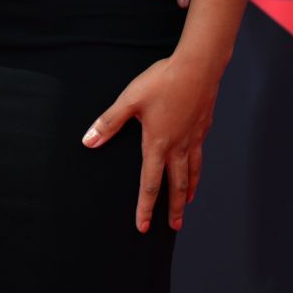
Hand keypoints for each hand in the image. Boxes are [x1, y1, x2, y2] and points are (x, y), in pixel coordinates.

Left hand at [82, 54, 219, 231]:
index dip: (145, 207)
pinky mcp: (203, 127)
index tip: (144, 226)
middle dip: (173, 208)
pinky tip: (196, 166)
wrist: (198, 66)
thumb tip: (89, 141)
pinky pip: (200, 155)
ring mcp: (193, 137)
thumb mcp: (129, 100)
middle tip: (174, 226)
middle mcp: (178, 146)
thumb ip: (109, 122)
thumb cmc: (162, 81)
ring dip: (188, 191)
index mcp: (157, 143)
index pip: (150, 183)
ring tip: (188, 202)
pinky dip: (197, 168)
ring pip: (192, 172)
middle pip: (176, 185)